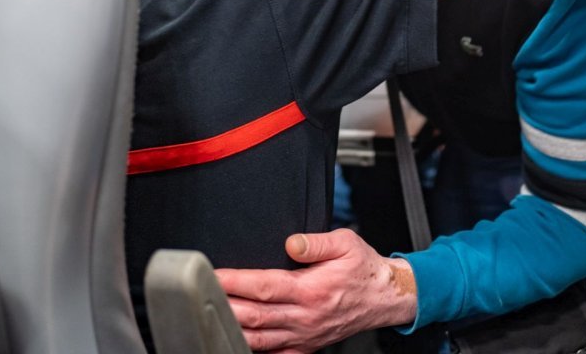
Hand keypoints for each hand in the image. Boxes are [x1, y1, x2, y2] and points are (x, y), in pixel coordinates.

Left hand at [215, 229, 417, 352]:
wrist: (384, 298)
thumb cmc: (363, 269)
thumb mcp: (346, 242)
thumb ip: (316, 242)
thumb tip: (291, 242)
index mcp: (312, 289)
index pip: (264, 286)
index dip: (235, 281)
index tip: (214, 274)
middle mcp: (305, 316)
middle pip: (255, 315)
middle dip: (224, 305)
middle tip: (200, 296)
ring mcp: (304, 336)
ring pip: (259, 339)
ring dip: (232, 329)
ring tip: (210, 318)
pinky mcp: (305, 346)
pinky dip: (253, 350)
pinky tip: (235, 342)